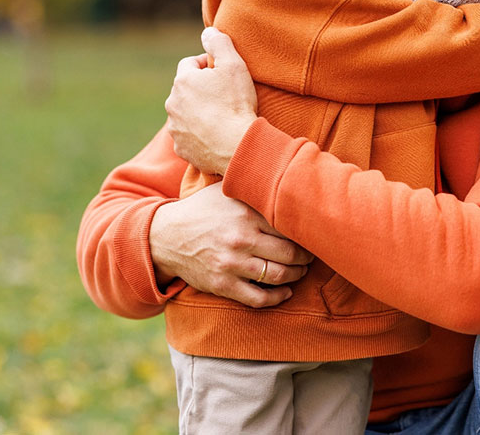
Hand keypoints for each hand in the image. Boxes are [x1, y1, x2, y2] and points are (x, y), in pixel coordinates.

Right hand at [149, 182, 312, 307]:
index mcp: (246, 214)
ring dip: (296, 276)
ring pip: (277, 276)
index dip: (305, 233)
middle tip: (312, 256)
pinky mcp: (222, 285)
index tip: (313, 233)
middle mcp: (241, 239)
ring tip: (301, 271)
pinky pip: (257, 298)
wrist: (166, 236)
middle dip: (306, 257)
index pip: (288, 226)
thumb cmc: (202, 210)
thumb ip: (254, 191)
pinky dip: (277, 298)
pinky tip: (285, 292)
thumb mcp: (227, 192)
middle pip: (289, 254)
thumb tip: (288, 181)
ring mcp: (231, 264)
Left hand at [165, 28, 257, 174]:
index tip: (223, 72)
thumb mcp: (234, 65)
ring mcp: (175, 128)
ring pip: (185, 113)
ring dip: (198, 112)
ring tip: (221, 116)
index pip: (190, 63)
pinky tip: (216, 135)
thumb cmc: (236, 104)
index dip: (207, 64)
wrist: (236, 146)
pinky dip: (199, 134)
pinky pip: (188, 136)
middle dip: (201, 89)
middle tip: (224, 94)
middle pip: (185, 89)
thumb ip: (219, 43)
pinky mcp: (181, 148)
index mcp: (183, 81)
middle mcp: (173, 103)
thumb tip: (207, 31)